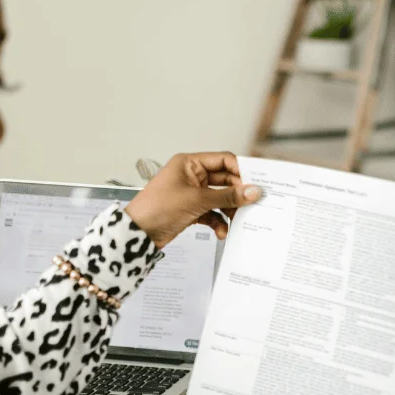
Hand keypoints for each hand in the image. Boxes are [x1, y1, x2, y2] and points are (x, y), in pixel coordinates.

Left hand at [123, 152, 261, 247]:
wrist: (138, 233)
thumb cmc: (158, 208)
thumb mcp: (197, 200)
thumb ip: (227, 196)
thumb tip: (252, 191)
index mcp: (190, 163)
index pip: (223, 160)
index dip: (241, 171)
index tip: (256, 183)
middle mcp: (192, 176)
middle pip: (224, 181)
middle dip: (237, 194)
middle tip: (252, 204)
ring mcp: (192, 193)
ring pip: (220, 198)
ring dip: (229, 210)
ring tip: (238, 220)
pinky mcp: (192, 209)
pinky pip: (213, 213)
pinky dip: (219, 222)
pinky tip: (222, 232)